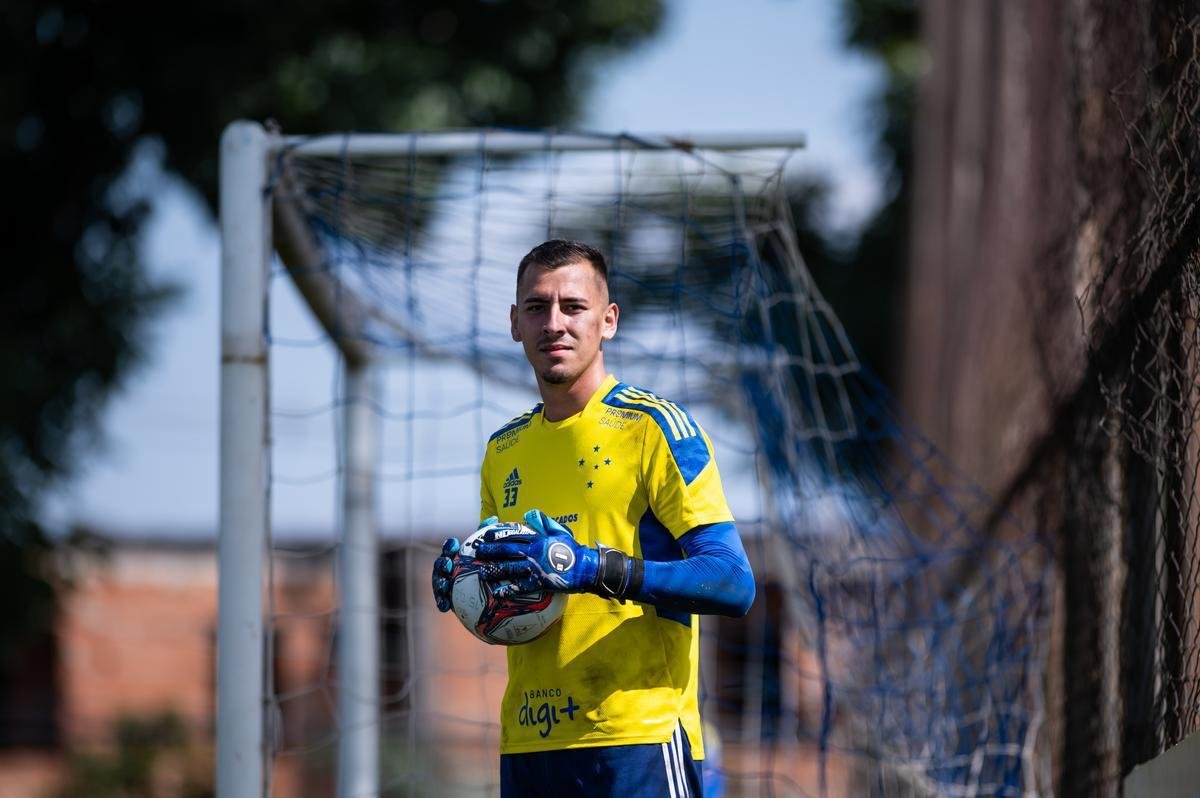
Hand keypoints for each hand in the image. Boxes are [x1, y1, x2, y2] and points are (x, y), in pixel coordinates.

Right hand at [431, 516, 497, 611]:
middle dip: (441, 564)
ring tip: (445, 587)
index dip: (449, 546)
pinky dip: (441, 602)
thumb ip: (487, 536)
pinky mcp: (447, 598)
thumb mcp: (487, 551)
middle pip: (439, 564)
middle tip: (448, 565)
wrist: (487, 590)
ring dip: (439, 583)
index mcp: (455, 555)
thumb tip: (494, 518)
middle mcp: (447, 568)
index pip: (449, 548)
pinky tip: (445, 607)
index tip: (454, 544)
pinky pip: (441, 600)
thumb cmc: (485, 565)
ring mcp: (445, 583)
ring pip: (438, 582)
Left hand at [474, 509, 598, 597]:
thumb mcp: (558, 531)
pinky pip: (521, 587)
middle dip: (490, 551)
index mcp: (537, 539)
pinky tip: (497, 593)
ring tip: (481, 573)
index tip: (485, 535)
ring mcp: (535, 568)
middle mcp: (533, 553)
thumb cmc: (572, 549)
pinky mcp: (539, 583)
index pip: (513, 535)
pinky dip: (509, 590)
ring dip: (495, 570)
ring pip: (510, 568)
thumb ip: (543, 523)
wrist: (585, 567)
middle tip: (477, 552)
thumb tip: (529, 514)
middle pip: (507, 551)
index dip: (498, 534)